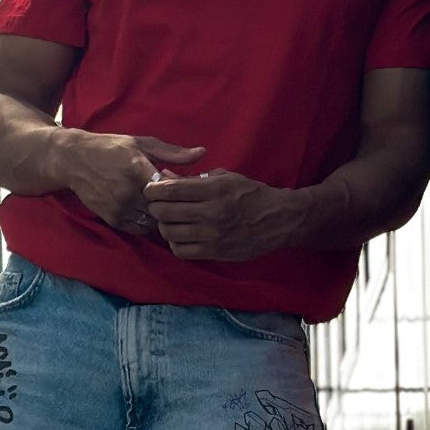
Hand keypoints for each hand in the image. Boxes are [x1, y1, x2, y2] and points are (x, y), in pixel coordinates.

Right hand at [56, 132, 202, 234]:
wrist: (74, 161)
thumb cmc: (111, 147)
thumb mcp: (142, 143)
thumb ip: (173, 153)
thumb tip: (202, 153)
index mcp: (138, 169)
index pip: (172, 189)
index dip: (183, 191)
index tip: (187, 189)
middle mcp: (128, 192)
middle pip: (164, 208)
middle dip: (174, 206)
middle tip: (180, 201)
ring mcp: (119, 208)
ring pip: (153, 221)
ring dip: (161, 217)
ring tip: (166, 207)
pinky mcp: (113, 219)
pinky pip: (139, 228)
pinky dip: (147, 222)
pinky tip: (149, 211)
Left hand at [143, 167, 302, 261]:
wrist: (279, 220)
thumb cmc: (251, 194)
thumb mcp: (226, 177)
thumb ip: (195, 178)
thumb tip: (165, 177)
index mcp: (214, 190)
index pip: (171, 190)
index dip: (153, 189)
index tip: (150, 189)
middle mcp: (211, 213)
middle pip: (165, 212)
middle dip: (155, 207)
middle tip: (157, 205)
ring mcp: (212, 235)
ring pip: (169, 233)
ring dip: (163, 225)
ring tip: (168, 220)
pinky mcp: (215, 252)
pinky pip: (181, 251)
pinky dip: (175, 243)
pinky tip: (180, 235)